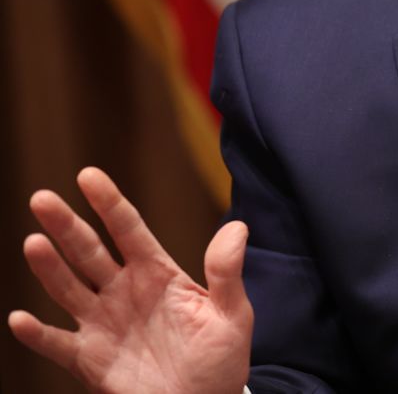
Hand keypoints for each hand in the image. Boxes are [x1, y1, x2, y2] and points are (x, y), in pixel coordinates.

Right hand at [8, 167, 252, 393]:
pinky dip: (38, 334)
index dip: (109, 203)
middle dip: (67, 226)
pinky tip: (20, 319)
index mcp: (158, 274)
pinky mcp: (90, 359)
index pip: (130, 229)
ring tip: (34, 243)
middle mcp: (124, 292)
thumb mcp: (233, 314)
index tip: (88, 175)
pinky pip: (58, 343)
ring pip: (69, 289)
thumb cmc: (221, 359)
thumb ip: (227, 273)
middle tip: (42, 199)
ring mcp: (103, 323)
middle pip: (90, 252)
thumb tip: (238, 226)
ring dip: (50, 268)